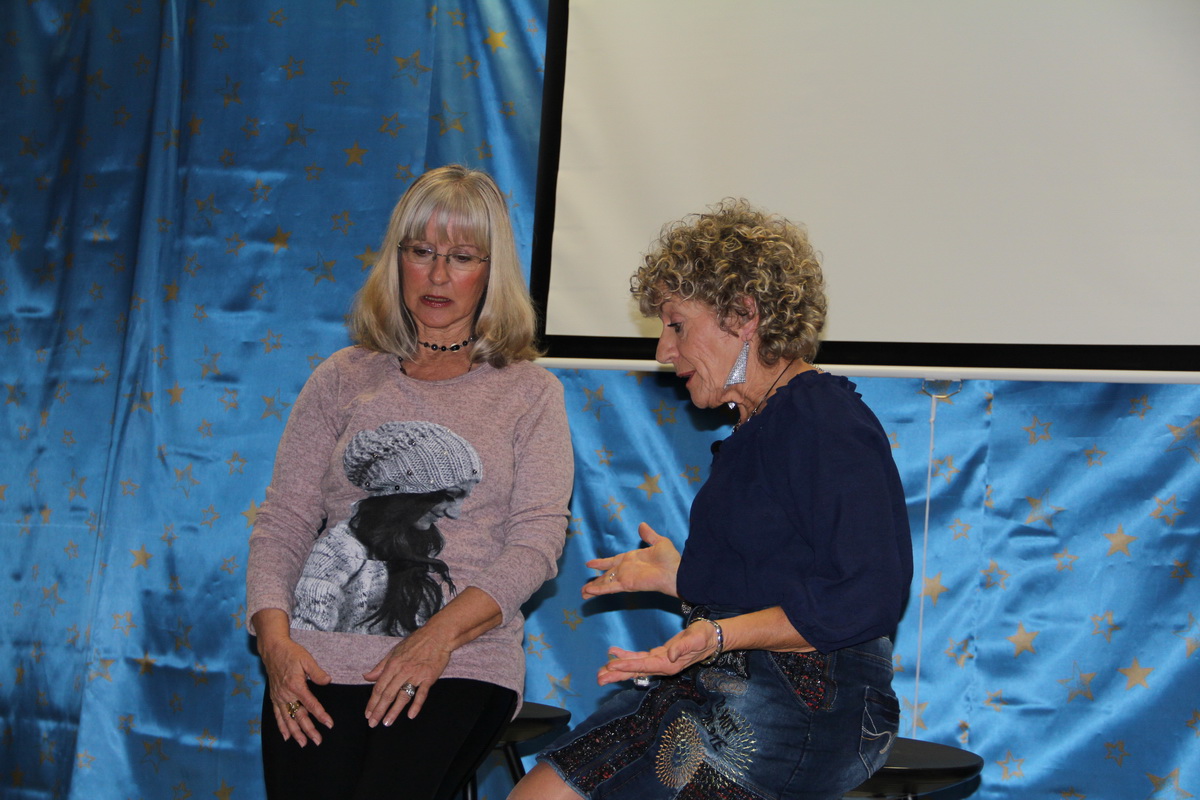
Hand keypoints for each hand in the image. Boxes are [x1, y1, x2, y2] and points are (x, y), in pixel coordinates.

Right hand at [259, 636, 333, 746]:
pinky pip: (277, 715)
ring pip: (287, 719)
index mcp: (296, 685)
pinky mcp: (274, 697)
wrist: (272, 649)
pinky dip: (281, 727)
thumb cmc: (291, 653)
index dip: (321, 715)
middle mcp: (286, 694)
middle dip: (309, 730)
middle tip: (318, 741)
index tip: (329, 724)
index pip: (311, 704)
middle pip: (299, 716)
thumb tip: (328, 681)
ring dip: (295, 733)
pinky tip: (286, 737)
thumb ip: (317, 672)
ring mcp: (278, 697)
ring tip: (303, 744)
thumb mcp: (307, 659)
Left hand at [362, 628, 450, 726]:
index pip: (379, 687)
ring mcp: (416, 675)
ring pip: (402, 696)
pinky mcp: (429, 677)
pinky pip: (421, 694)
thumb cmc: (416, 642)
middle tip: (372, 723)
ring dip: (394, 711)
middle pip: (388, 694)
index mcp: (392, 664)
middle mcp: (402, 671)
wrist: (438, 635)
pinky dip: (416, 705)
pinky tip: (411, 715)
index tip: (368, 714)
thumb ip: (380, 666)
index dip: (372, 702)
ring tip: (387, 722)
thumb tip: (366, 677)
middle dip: (378, 710)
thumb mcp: (394, 651)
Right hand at [583, 523, 679, 598]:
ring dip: (594, 588)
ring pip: (606, 583)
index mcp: (631, 559)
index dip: (600, 563)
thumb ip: (648, 535)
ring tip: (582, 593)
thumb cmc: (670, 559)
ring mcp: (626, 578)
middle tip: (583, 588)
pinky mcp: (627, 585)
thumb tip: (642, 525)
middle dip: (595, 582)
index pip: (612, 562)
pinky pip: (611, 587)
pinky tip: (589, 592)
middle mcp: (626, 570)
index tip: (589, 564)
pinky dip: (600, 589)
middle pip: (606, 576)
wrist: (676, 571)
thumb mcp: (659, 542)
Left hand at [596, 621, 717, 685]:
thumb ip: (683, 647)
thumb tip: (670, 654)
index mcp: (669, 664)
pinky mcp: (659, 656)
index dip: (627, 665)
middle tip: (599, 678)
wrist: (712, 637)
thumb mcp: (696, 639)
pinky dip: (626, 656)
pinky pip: (639, 658)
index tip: (611, 665)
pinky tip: (614, 653)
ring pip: (635, 667)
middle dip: (617, 675)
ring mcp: (660, 663)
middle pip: (635, 672)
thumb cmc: (705, 636)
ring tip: (601, 671)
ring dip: (618, 668)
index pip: (644, 665)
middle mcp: (662, 667)